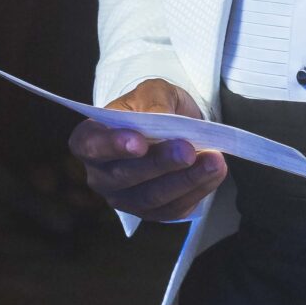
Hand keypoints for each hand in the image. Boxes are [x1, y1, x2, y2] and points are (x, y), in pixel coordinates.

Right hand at [69, 80, 226, 220]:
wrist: (171, 126)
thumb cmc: (153, 106)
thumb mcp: (153, 92)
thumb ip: (154, 102)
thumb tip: (162, 118)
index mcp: (90, 140)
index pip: (91, 146)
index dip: (112, 146)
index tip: (139, 143)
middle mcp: (101, 175)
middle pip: (125, 176)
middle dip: (160, 164)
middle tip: (187, 150)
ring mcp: (125, 198)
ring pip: (151, 198)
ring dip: (185, 180)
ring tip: (213, 161)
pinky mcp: (152, 212)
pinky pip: (172, 209)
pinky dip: (197, 190)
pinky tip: (215, 172)